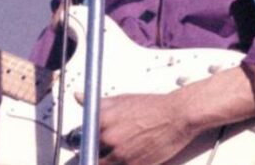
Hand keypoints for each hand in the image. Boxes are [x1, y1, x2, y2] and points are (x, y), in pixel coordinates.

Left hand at [76, 91, 198, 164]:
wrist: (176, 116)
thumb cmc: (150, 107)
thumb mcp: (121, 100)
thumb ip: (97, 103)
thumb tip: (78, 96)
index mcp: (101, 120)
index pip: (81, 137)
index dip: (83, 142)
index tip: (84, 144)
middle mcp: (108, 138)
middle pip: (90, 154)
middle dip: (97, 153)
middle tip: (110, 147)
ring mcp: (121, 155)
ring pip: (103, 164)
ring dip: (108, 161)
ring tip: (123, 150)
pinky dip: (122, 164)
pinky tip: (132, 156)